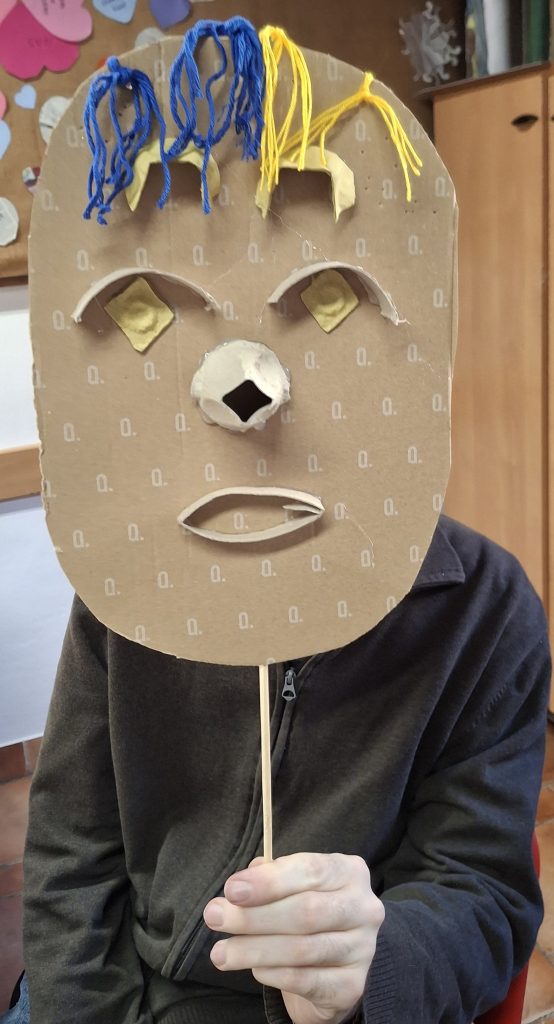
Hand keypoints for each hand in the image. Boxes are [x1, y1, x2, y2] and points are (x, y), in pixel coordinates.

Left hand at [203, 851, 383, 1023]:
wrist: (336, 965)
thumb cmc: (308, 913)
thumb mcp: (292, 886)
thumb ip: (269, 879)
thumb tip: (240, 886)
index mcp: (349, 872)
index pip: (310, 870)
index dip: (268, 881)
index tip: (231, 890)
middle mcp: (364, 908)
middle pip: (306, 911)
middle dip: (253, 916)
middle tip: (215, 918)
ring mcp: (363, 949)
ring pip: (302, 948)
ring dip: (254, 950)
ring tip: (221, 953)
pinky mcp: (352, 986)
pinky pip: (305, 980)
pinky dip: (273, 974)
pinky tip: (253, 969)